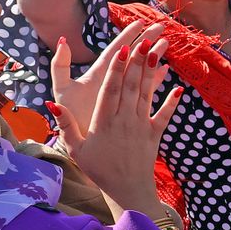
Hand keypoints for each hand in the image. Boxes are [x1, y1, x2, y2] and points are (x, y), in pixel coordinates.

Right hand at [50, 25, 183, 210]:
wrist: (126, 190)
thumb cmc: (98, 169)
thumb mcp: (75, 148)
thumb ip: (65, 124)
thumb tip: (52, 103)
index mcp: (103, 121)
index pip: (111, 89)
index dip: (117, 68)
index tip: (122, 49)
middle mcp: (124, 120)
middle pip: (131, 86)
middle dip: (137, 62)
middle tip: (144, 39)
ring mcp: (141, 126)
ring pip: (146, 95)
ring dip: (152, 73)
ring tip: (157, 51)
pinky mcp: (155, 134)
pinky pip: (164, 115)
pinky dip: (171, 102)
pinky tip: (178, 87)